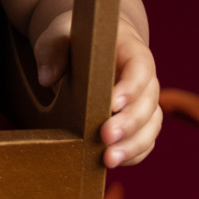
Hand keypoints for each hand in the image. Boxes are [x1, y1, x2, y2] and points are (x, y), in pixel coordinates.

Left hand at [33, 13, 161, 167]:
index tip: (112, 104)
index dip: (131, 87)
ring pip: (151, 126)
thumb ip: (52, 50)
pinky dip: (133, 154)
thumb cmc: (75, 41)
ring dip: (133, 145)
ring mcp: (144, 103)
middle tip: (105, 137)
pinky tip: (114, 163)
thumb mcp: (59, 35)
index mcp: (132, 51)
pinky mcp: (138, 123)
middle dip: (129, 123)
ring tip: (108, 159)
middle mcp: (145, 79)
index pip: (140, 68)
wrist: (89, 52)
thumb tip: (47, 78)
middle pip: (149, 102)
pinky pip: (144, 141)